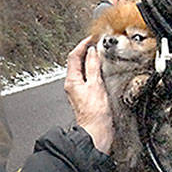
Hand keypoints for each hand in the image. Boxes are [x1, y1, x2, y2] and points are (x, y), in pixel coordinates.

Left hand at [65, 35, 111, 152]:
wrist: (96, 132)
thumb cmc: (94, 114)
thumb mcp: (95, 85)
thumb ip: (93, 67)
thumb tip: (92, 52)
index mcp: (71, 81)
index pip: (73, 56)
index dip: (82, 45)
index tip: (91, 39)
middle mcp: (72, 85)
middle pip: (76, 62)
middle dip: (85, 51)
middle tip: (96, 44)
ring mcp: (78, 91)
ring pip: (81, 69)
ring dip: (89, 60)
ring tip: (99, 54)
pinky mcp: (85, 96)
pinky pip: (87, 77)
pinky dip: (93, 70)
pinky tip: (100, 71)